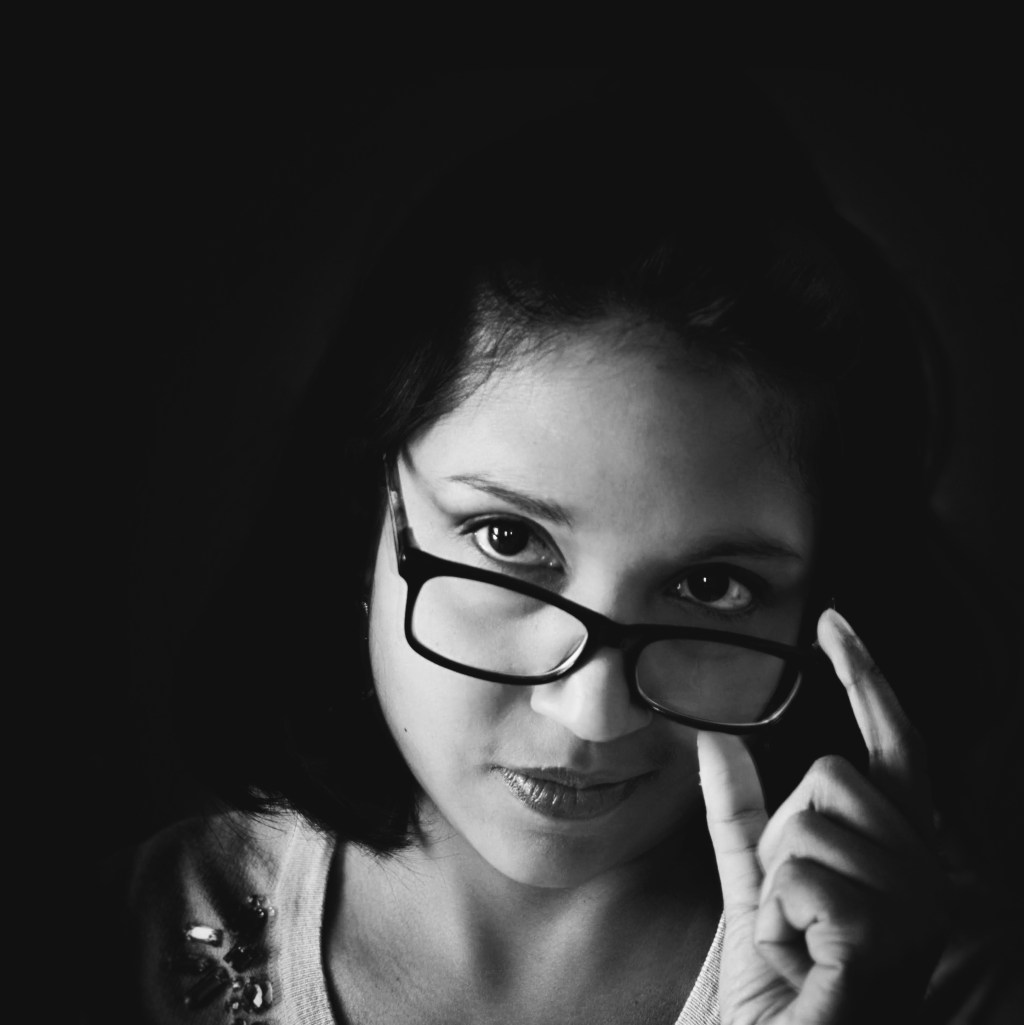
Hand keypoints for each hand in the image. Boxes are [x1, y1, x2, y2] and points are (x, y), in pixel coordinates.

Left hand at [698, 608, 947, 1024]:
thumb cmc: (782, 982)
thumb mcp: (754, 882)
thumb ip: (738, 810)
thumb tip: (714, 737)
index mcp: (901, 853)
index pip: (893, 745)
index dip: (867, 678)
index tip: (832, 623)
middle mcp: (930, 874)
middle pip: (832, 775)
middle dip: (785, 838)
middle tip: (796, 913)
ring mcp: (921, 909)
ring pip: (810, 821)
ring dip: (777, 891)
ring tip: (803, 945)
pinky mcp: (889, 939)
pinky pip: (800, 874)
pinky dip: (777, 921)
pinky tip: (808, 963)